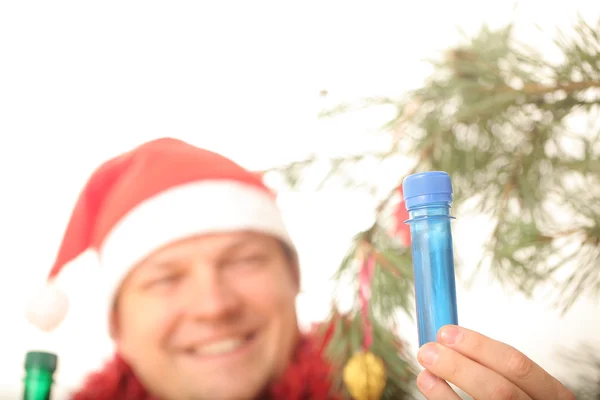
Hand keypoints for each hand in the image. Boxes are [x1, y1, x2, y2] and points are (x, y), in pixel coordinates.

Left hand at [416, 325, 574, 399]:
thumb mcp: (523, 387)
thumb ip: (495, 367)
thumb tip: (448, 342)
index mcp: (552, 394)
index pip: (517, 365)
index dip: (479, 346)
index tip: (447, 333)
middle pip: (498, 389)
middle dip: (459, 366)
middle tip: (428, 350)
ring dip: (448, 386)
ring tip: (424, 369)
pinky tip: (429, 386)